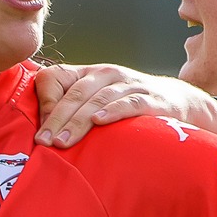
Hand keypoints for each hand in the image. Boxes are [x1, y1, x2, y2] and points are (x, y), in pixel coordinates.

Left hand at [32, 63, 216, 147]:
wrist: (178, 102)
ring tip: (63, 141)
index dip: (45, 102)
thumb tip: (40, 136)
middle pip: (75, 93)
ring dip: (78, 121)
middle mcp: (106, 74)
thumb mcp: (96, 103)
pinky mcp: (151, 98)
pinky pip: (130, 103)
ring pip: (98, 99)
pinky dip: (114, 111)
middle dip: (57, 119)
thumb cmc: (127, 108)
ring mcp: (129, 84)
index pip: (56, 77)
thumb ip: (71, 112)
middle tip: (44, 143)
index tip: (39, 131)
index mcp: (87, 74)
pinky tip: (101, 122)